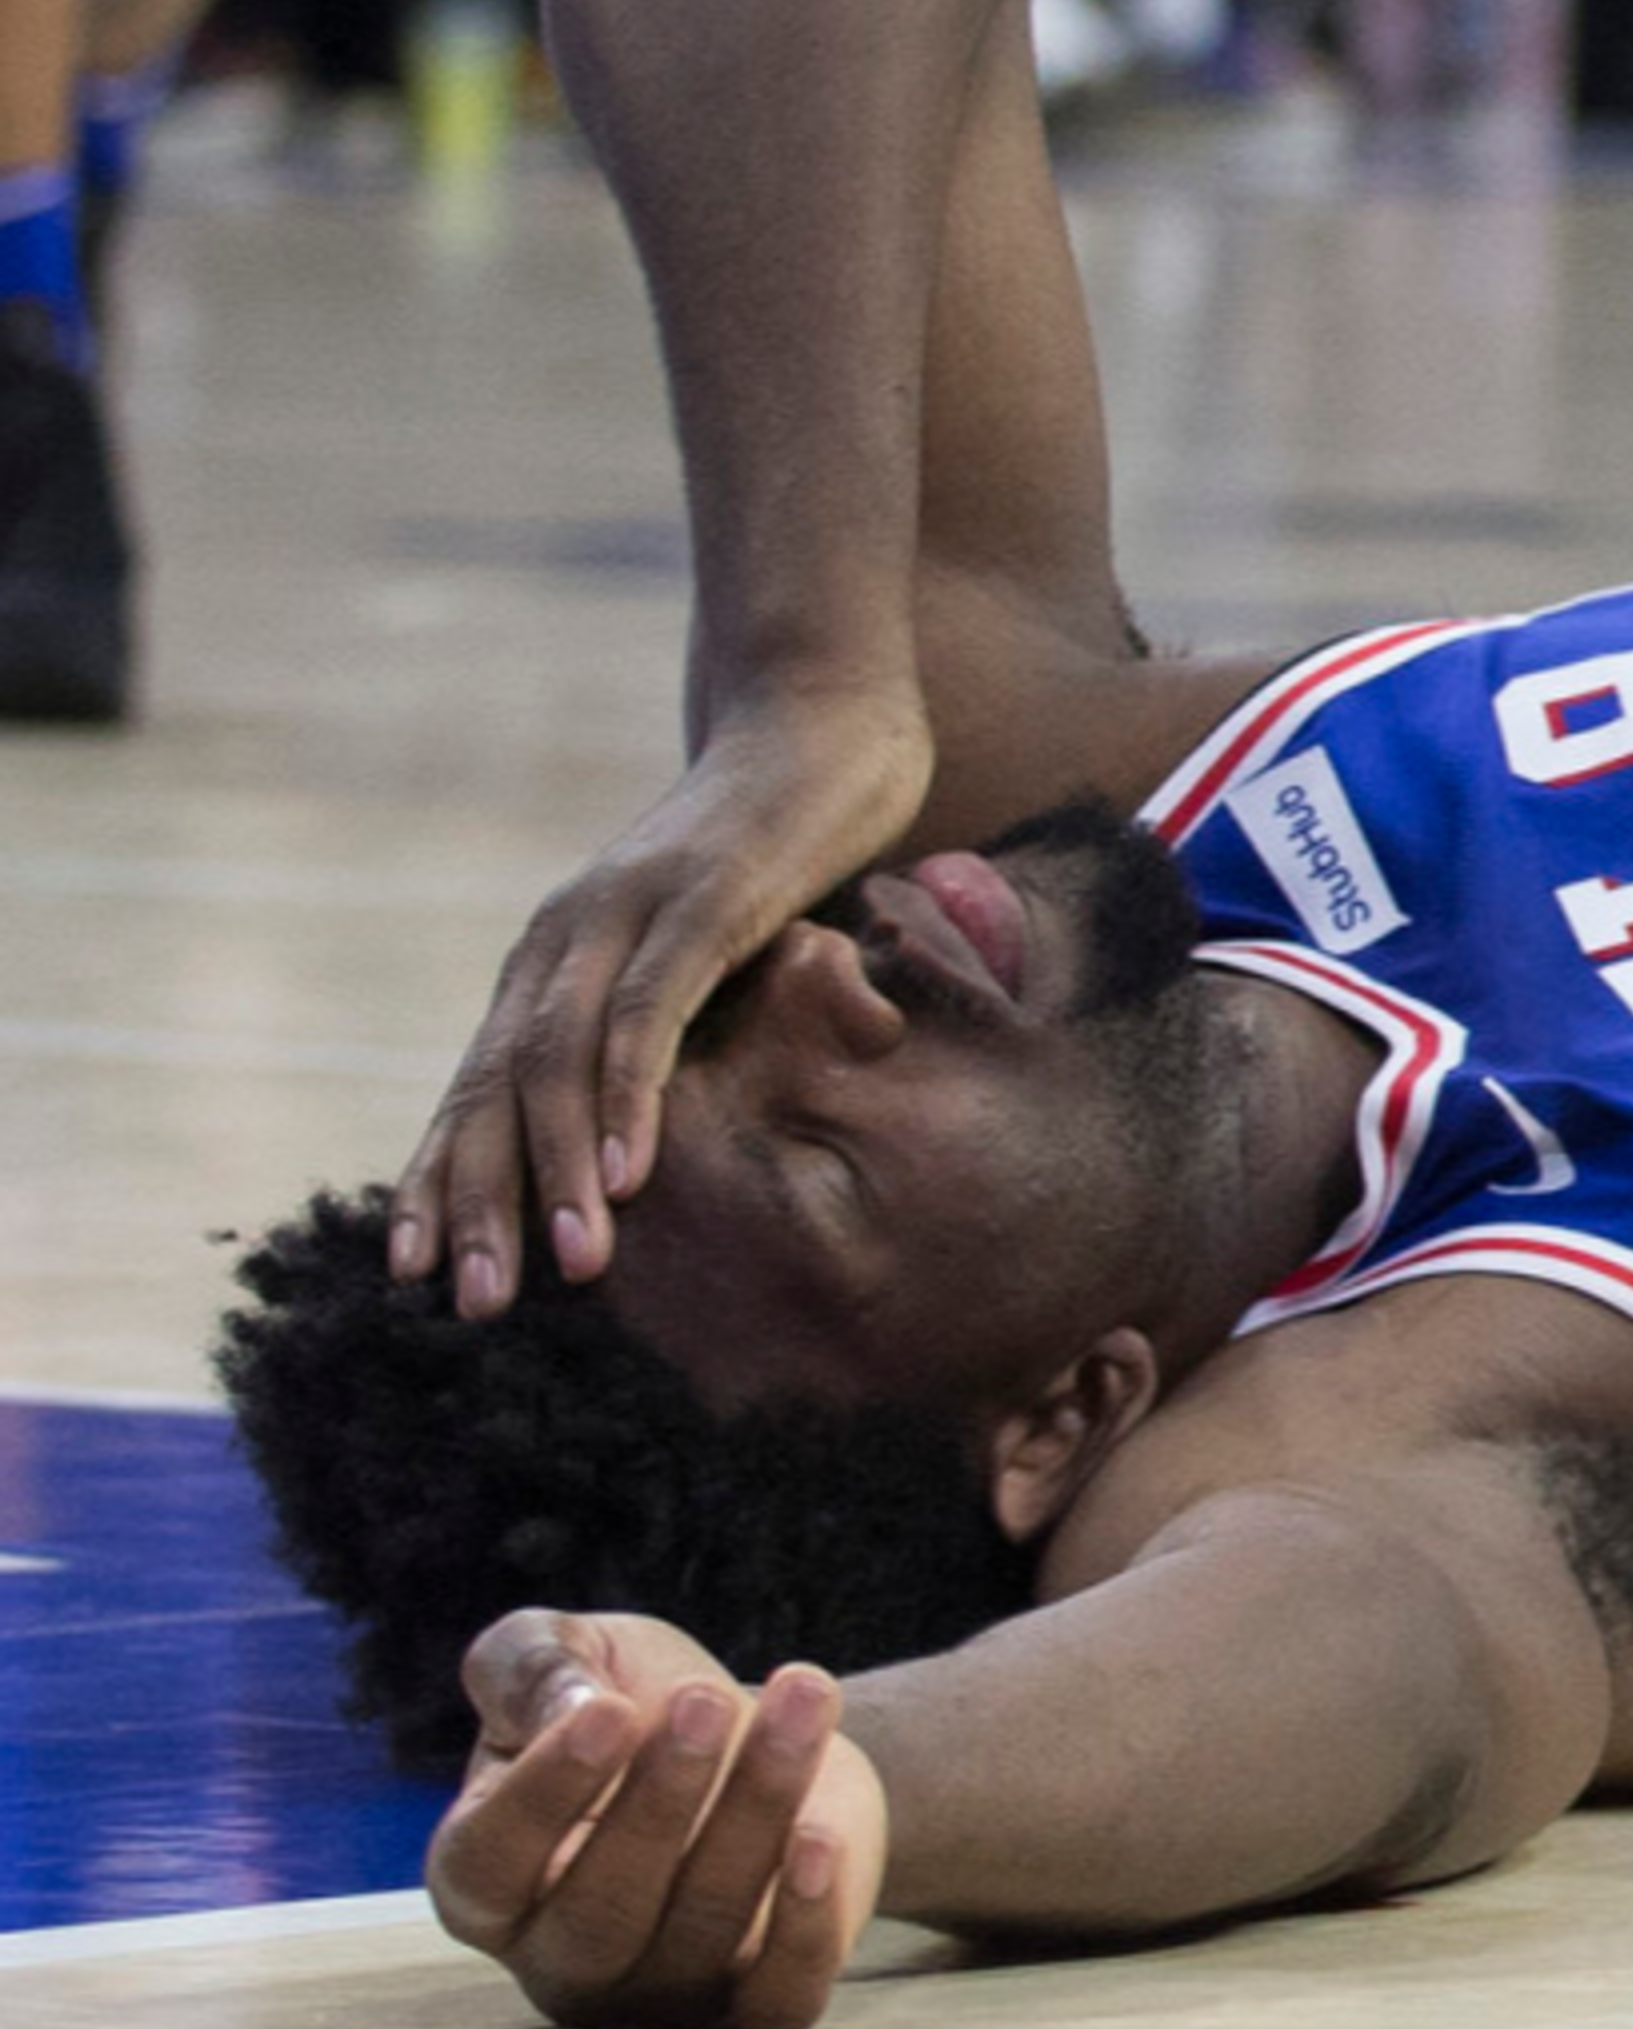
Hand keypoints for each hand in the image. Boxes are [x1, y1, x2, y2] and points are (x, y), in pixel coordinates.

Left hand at [391, 685, 930, 1313]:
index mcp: (556, 957)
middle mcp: (566, 934)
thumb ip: (660, 1023)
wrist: (820, 723)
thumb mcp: (697, 953)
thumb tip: (648, 1134)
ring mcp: (630, 912)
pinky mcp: (702, 898)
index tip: (416, 1274)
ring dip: (559, 1170)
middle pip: (496, 1085)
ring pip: (560, 1061)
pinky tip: (631, 1171)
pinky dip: (629, 1095)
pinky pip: (649, 1012)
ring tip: (567, 1268)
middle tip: (473, 1305)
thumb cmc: (770, 851)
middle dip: (480, 1200)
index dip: (442, 1176)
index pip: (478, 1084)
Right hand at [428, 1610, 890, 2028]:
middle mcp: (563, 1957)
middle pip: (601, 1912)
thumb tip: (570, 1710)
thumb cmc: (640, 1698)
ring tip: (801, 1699)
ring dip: (756, 1806)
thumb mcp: (575, 1654)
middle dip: (661, 1799)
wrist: (762, 1734)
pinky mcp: (755, 2003)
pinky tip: (822, 1838)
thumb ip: (533, 1666)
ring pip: (701, 1929)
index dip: (544, 1793)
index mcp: (489, 1883)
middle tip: (706, 1700)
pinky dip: (804, 1930)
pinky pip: (775, 2003)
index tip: (608, 1711)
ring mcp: (658, 1995)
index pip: (487, 1866)